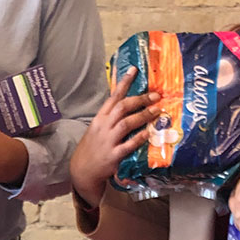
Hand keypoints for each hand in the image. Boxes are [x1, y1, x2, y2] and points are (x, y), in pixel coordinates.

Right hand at [69, 67, 160, 206]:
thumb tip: (128, 104)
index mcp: (100, 118)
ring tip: (157, 111)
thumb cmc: (93, 147)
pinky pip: (128, 145)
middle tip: (155, 95)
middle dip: (140, 99)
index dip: (124, 82)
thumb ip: (111, 117)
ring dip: (143, 116)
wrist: (82, 170)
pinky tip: (149, 133)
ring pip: (126, 123)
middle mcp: (103, 126)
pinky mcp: (113, 155)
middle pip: (122, 108)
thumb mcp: (98, 128)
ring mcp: (108, 140)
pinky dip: (139, 138)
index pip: (113, 97)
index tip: (135, 69)